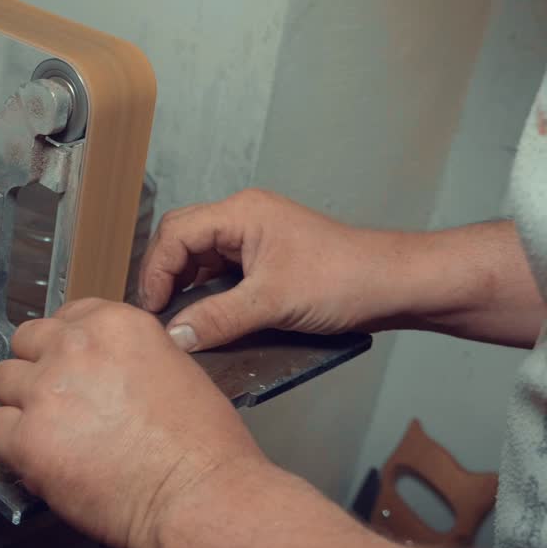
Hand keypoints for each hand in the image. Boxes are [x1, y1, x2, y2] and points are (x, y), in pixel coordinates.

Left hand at [0, 299, 263, 547]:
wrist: (197, 496)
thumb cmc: (201, 446)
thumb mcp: (173, 368)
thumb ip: (123, 356)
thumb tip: (98, 368)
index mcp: (113, 325)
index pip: (63, 318)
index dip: (64, 346)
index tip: (69, 366)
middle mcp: (73, 348)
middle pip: (25, 342)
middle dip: (37, 368)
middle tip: (57, 400)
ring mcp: (45, 391)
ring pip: (2, 381)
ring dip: (19, 403)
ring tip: (47, 430)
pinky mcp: (27, 438)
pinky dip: (11, 444)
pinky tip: (39, 456)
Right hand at [138, 188, 400, 351]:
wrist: (395, 285)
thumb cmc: (346, 278)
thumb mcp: (273, 302)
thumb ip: (218, 318)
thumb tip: (175, 335)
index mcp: (241, 213)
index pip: (175, 233)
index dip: (155, 271)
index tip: (153, 308)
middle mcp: (243, 219)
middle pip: (181, 239)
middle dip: (164, 274)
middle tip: (157, 311)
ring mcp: (255, 238)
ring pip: (199, 256)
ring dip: (185, 285)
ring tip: (177, 317)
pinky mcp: (265, 260)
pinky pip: (221, 272)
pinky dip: (207, 293)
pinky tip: (205, 316)